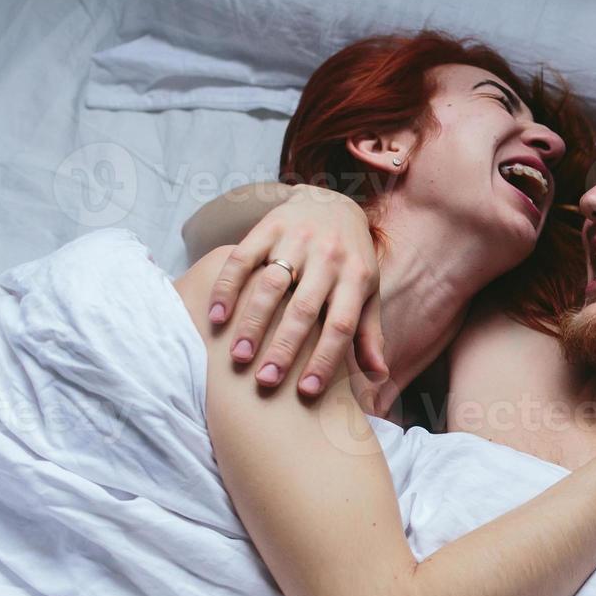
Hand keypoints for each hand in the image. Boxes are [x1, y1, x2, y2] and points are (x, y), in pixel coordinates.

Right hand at [207, 185, 385, 395]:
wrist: (333, 204)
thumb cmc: (351, 262)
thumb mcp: (367, 294)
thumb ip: (369, 334)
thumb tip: (378, 376)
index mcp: (356, 278)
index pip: (340, 325)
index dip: (325, 359)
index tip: (306, 391)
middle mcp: (328, 258)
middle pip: (303, 309)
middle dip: (284, 348)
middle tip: (265, 382)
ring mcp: (297, 240)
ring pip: (270, 285)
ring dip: (253, 323)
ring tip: (239, 357)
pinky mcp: (268, 227)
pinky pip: (242, 259)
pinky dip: (227, 288)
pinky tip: (217, 318)